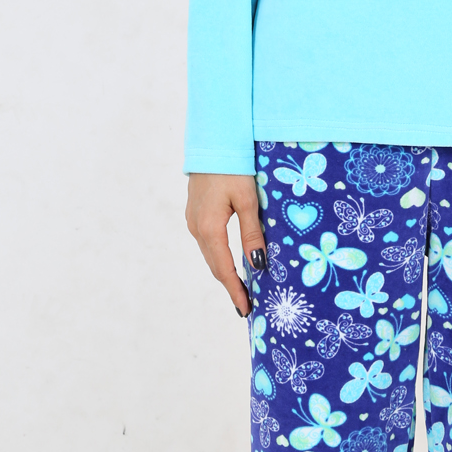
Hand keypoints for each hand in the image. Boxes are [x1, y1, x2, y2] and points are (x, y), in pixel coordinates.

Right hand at [185, 172, 264, 315]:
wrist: (212, 141)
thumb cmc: (234, 167)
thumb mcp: (249, 200)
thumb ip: (252, 234)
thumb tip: (258, 265)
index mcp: (210, 228)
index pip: (223, 269)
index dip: (235, 291)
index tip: (246, 309)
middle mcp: (197, 227)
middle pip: (215, 266)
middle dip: (230, 286)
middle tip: (245, 306)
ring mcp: (193, 220)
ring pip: (211, 254)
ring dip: (225, 272)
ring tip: (241, 289)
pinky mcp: (195, 213)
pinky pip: (208, 242)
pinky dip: (219, 257)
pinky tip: (231, 262)